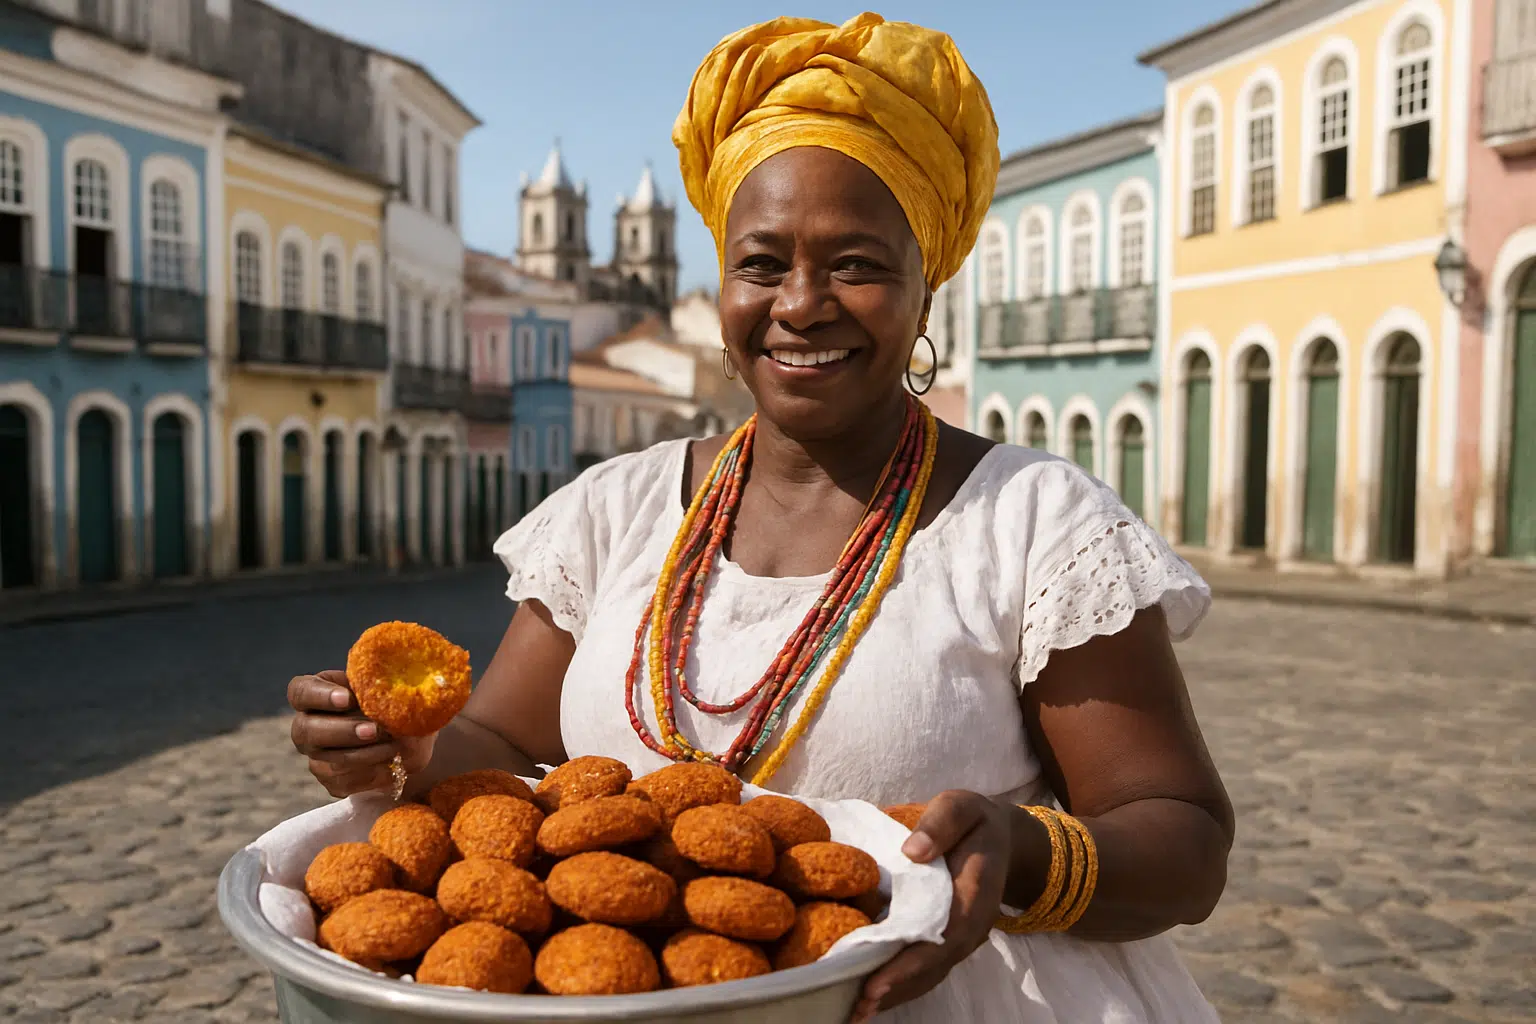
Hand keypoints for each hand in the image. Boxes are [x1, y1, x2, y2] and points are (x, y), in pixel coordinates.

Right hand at [288, 670, 435, 797]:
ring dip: (365, 754)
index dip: (320, 696)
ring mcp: (316, 754)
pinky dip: (371, 773)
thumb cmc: (394, 702)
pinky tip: (392, 764)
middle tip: (375, 730)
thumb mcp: (390, 689)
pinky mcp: (330, 779)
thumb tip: (391, 697)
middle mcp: (307, 724)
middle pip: (306, 730)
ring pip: (329, 760)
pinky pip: (343, 781)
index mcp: (315, 693)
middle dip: (343, 731)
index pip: (300, 691)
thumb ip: (382, 688)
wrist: (410, 737)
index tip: (348, 698)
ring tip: (395, 746)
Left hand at [849, 791, 1011, 1021]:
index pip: (943, 938)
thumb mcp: (962, 805)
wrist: (999, 838)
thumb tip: (912, 852)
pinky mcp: (945, 939)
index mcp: (975, 895)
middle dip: (895, 988)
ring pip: (927, 975)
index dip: (910, 964)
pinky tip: (867, 994)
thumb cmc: (974, 820)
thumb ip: (940, 823)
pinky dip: (898, 983)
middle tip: (856, 1009)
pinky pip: (924, 968)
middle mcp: (970, 926)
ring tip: (854, 1012)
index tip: (876, 983)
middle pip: (933, 967)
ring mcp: (959, 938)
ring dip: (894, 994)